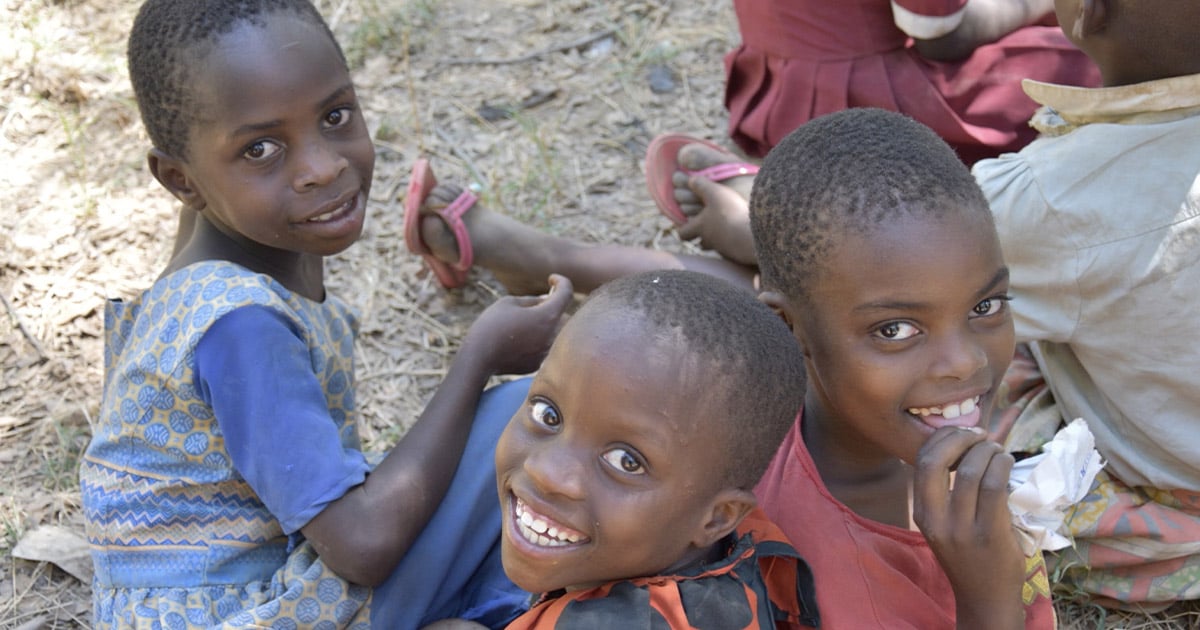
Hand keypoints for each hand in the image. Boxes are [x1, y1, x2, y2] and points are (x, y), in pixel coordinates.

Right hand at [461, 274, 572, 374]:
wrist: (478, 358)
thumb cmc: (492, 325)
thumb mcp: (509, 302)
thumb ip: (531, 300)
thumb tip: (545, 301)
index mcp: (548, 316)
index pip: (566, 293)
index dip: (561, 282)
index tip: (551, 279)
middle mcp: (553, 335)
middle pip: (565, 316)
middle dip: (555, 307)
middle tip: (539, 302)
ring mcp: (546, 352)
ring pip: (556, 333)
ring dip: (547, 325)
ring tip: (527, 322)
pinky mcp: (537, 363)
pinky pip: (544, 347)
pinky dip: (537, 340)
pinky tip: (519, 340)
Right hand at [913, 426, 1024, 629]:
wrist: (986, 598)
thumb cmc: (969, 555)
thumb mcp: (944, 525)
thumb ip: (945, 493)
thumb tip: (965, 445)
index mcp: (923, 514)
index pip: (921, 461)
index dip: (943, 438)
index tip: (963, 433)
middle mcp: (937, 520)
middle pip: (937, 461)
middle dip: (961, 438)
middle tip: (981, 435)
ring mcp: (963, 528)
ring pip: (972, 471)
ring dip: (988, 451)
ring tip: (998, 451)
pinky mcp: (991, 534)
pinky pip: (995, 487)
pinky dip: (1002, 466)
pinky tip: (1007, 463)